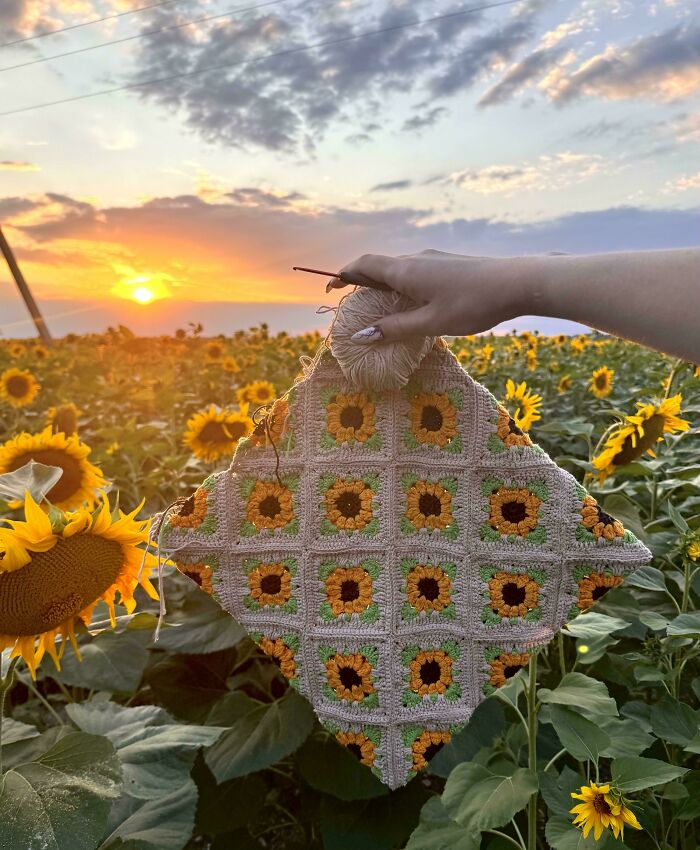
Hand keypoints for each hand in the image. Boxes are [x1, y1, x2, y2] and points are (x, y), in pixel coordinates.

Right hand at [334, 249, 535, 341]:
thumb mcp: (431, 323)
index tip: (331, 287)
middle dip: (361, 281)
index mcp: (405, 271)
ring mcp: (433, 259)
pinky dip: (401, 284)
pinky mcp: (448, 264)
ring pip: (398, 268)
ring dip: (382, 284)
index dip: (344, 275)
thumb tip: (362, 335)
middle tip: (351, 302)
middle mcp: (415, 260)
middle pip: (378, 265)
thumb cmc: (472, 305)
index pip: (364, 265)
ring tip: (379, 307)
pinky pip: (414, 271)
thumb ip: (396, 329)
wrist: (517, 282)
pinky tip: (412, 303)